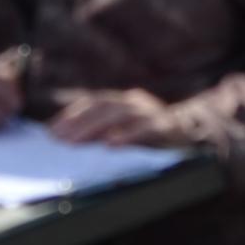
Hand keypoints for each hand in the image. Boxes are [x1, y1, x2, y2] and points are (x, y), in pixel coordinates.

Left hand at [46, 87, 178, 146]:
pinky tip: (111, 144)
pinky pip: (144, 129)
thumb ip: (102, 131)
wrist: (192, 136)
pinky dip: (127, 135)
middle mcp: (135, 102)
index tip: (52, 131)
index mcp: (123, 100)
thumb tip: (67, 140)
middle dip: (78, 123)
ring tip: (77, 142)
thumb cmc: (151, 136)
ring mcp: (151, 112)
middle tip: (60, 139)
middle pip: (102, 107)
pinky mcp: (166, 126)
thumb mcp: (125, 131)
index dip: (71, 115)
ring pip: (119, 115)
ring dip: (95, 128)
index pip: (92, 103)